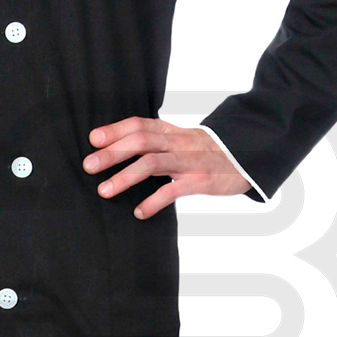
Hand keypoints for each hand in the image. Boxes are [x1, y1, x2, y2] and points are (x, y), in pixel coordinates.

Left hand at [84, 117, 251, 216]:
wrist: (248, 158)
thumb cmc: (208, 153)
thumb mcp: (182, 141)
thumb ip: (156, 143)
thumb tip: (120, 150)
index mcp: (171, 132)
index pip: (139, 124)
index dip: (115, 130)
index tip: (93, 139)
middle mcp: (178, 143)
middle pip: (141, 141)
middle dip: (112, 153)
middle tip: (89, 166)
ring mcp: (189, 161)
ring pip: (153, 163)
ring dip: (125, 176)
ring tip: (104, 190)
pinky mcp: (200, 181)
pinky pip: (173, 190)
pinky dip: (154, 201)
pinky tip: (139, 212)